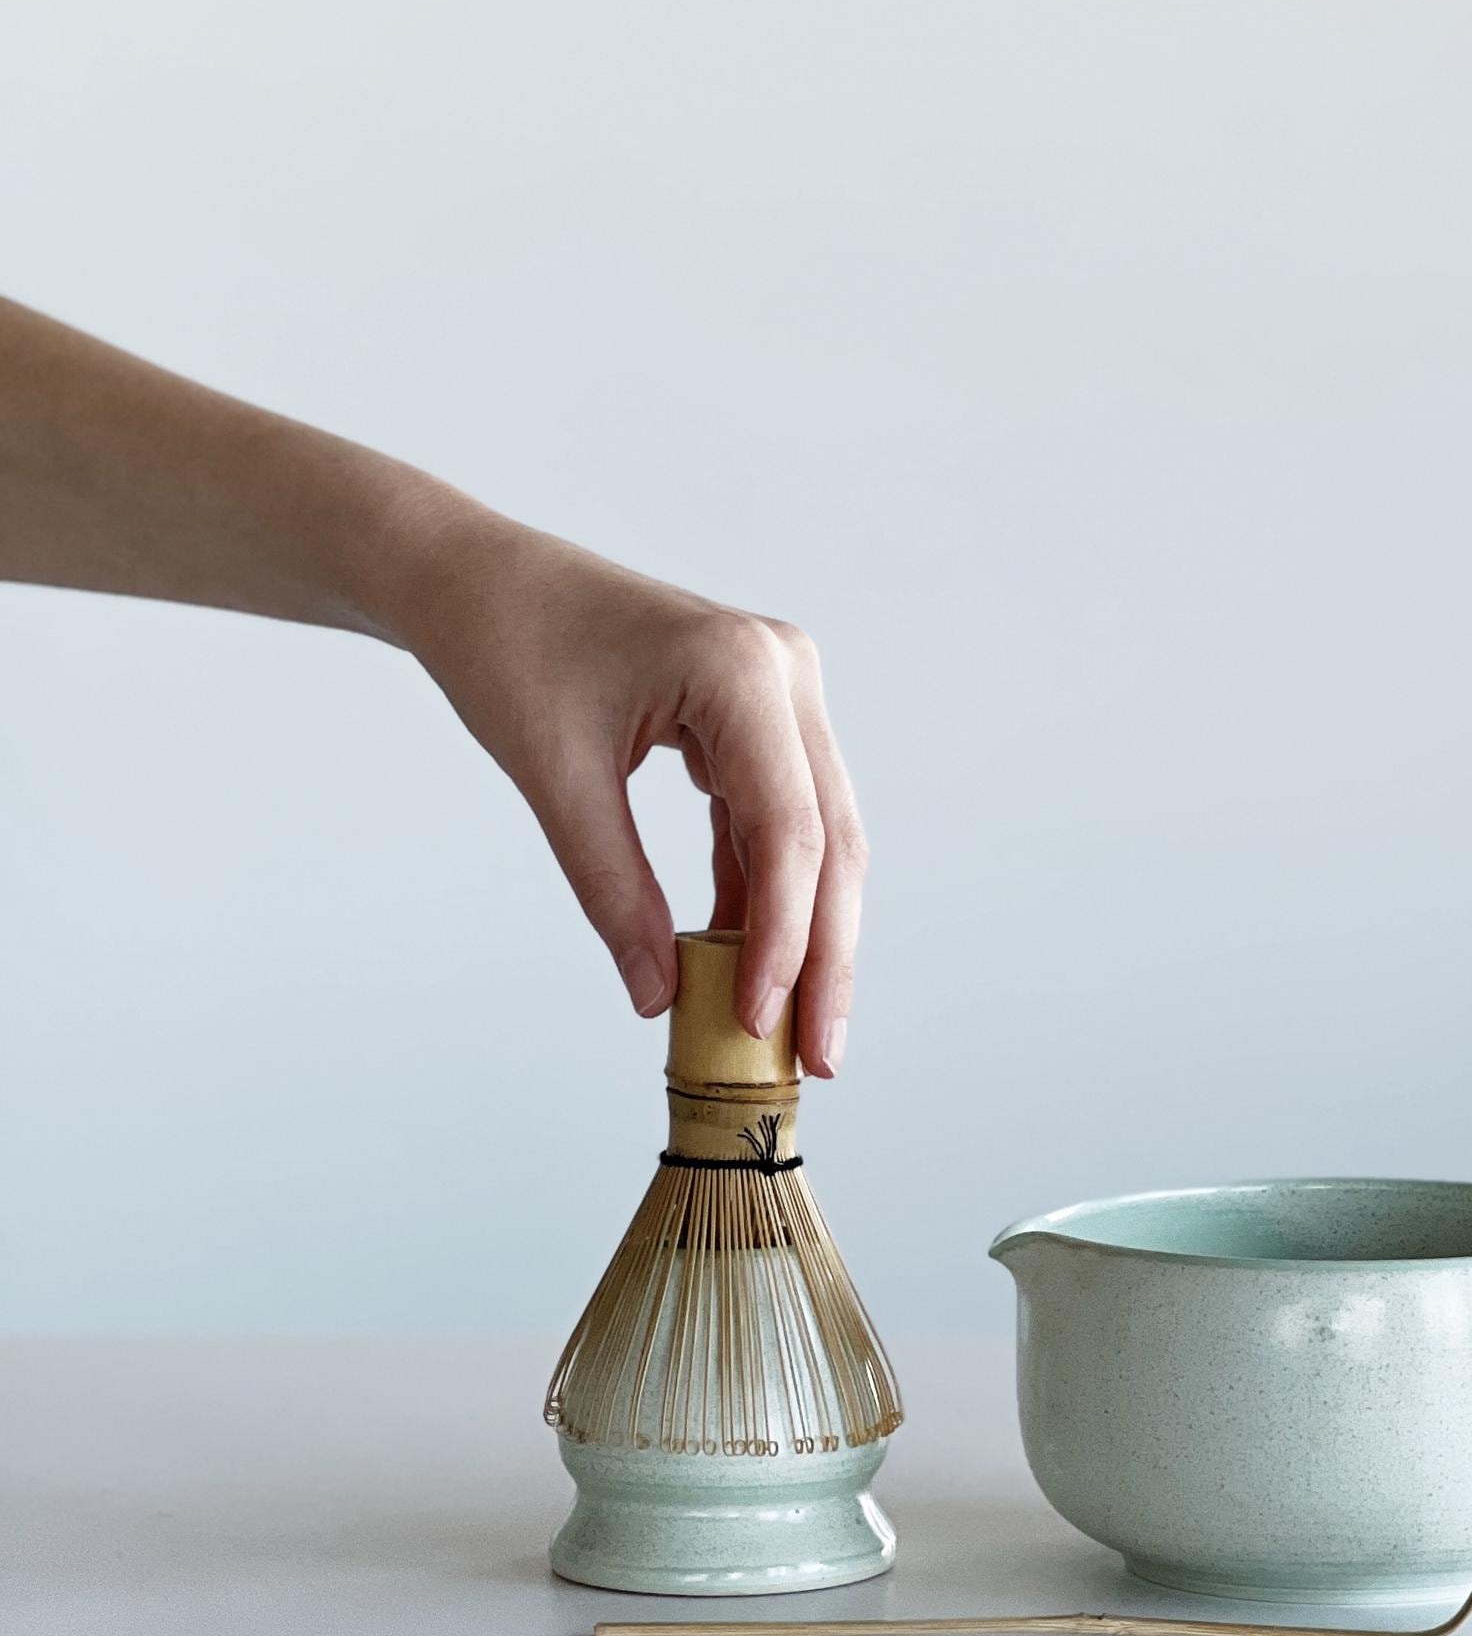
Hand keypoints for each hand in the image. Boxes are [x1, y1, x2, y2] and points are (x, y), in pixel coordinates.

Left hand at [394, 507, 863, 1072]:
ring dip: (804, 930)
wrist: (478, 579)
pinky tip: (745, 961)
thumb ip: (612, 890)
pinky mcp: (758, 714)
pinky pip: (777, 817)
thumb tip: (658, 999)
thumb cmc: (508, 650)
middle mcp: (785, 673)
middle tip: (816, 1056)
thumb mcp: (555, 778)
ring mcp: (780, 690)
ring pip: (817, 835)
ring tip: (791, 1028)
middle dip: (825, 953)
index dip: (784, 938)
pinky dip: (762, 890)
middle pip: (830, 838)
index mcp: (742, 671)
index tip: (759, 1024)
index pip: (790, 829)